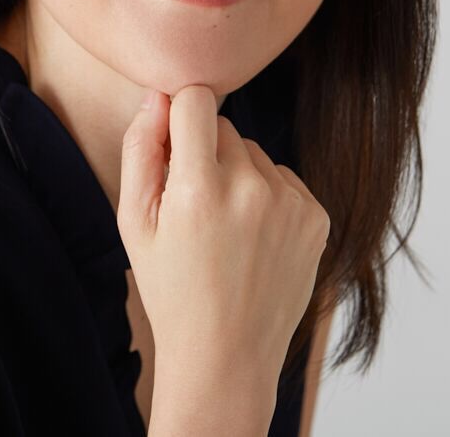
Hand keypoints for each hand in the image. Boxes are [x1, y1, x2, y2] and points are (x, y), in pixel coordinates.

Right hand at [117, 84, 329, 380]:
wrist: (225, 354)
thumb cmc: (170, 287)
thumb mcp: (133, 221)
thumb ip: (140, 149)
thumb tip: (157, 96)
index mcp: (198, 190)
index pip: (195, 99)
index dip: (178, 115)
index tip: (171, 142)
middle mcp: (250, 190)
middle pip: (224, 126)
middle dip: (203, 151)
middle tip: (191, 206)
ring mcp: (290, 204)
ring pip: (253, 153)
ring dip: (236, 174)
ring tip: (223, 227)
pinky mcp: (316, 217)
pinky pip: (283, 178)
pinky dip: (266, 196)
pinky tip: (251, 237)